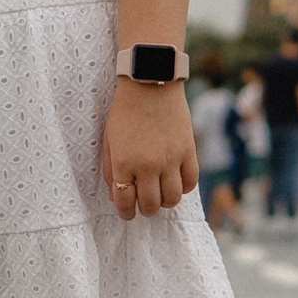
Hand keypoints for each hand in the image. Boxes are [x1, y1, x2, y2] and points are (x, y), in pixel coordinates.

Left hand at [101, 79, 198, 219]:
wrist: (150, 83)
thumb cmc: (124, 111)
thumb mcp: (108, 139)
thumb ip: (110, 169)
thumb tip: (117, 195)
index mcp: (124, 162)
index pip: (125, 201)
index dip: (126, 212)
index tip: (127, 213)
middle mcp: (148, 165)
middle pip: (151, 205)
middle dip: (145, 209)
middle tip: (143, 204)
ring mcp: (170, 160)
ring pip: (172, 200)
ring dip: (165, 202)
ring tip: (159, 194)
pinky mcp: (188, 152)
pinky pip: (190, 183)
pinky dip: (182, 188)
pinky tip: (174, 182)